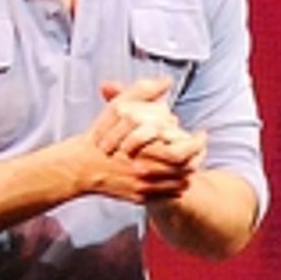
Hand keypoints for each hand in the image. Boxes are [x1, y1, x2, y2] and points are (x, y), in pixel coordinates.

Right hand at [81, 79, 207, 202]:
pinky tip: (173, 175)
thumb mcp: (118, 109)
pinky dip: (174, 186)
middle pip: (187, 169)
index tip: (201, 134)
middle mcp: (148, 172)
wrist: (79, 168)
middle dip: (197, 158)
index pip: (186, 151)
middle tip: (200, 149)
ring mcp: (144, 187)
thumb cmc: (98, 137)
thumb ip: (143, 92)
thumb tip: (166, 81)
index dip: (198, 143)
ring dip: (187, 173)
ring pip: (180, 184)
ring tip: (190, 162)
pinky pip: (166, 195)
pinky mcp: (139, 198)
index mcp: (147, 150)